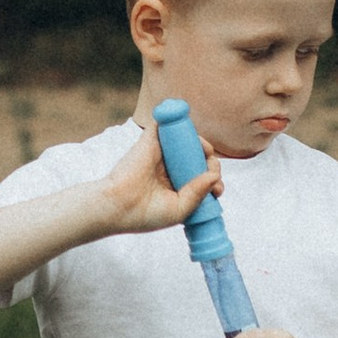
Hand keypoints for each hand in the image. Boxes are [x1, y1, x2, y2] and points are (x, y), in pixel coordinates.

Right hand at [92, 125, 224, 239]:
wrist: (119, 206)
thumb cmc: (146, 214)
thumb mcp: (180, 209)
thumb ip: (198, 193)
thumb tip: (215, 176)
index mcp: (174, 187)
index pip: (199, 178)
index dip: (213, 180)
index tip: (218, 190)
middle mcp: (168, 170)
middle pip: (195, 158)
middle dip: (210, 162)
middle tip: (213, 171)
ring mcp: (160, 154)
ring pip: (185, 141)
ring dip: (201, 144)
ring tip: (206, 152)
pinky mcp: (150, 141)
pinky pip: (167, 125)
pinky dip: (179, 123)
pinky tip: (193, 137)